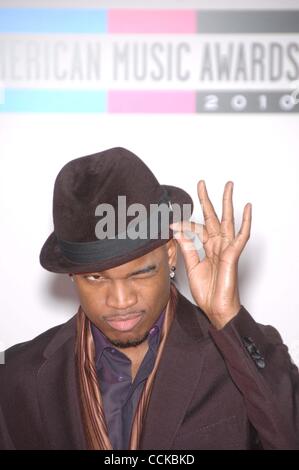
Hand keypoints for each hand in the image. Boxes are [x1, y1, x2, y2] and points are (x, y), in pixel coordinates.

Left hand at [170, 181, 251, 329]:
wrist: (216, 309)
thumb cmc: (207, 291)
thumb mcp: (192, 267)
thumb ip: (187, 249)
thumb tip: (178, 232)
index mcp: (207, 248)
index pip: (195, 229)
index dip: (183, 225)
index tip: (170, 223)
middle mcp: (217, 245)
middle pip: (212, 217)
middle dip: (207, 200)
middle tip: (201, 184)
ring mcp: (226, 248)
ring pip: (227, 221)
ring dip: (227, 203)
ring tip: (228, 186)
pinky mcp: (233, 255)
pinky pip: (241, 236)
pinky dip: (245, 222)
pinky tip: (247, 208)